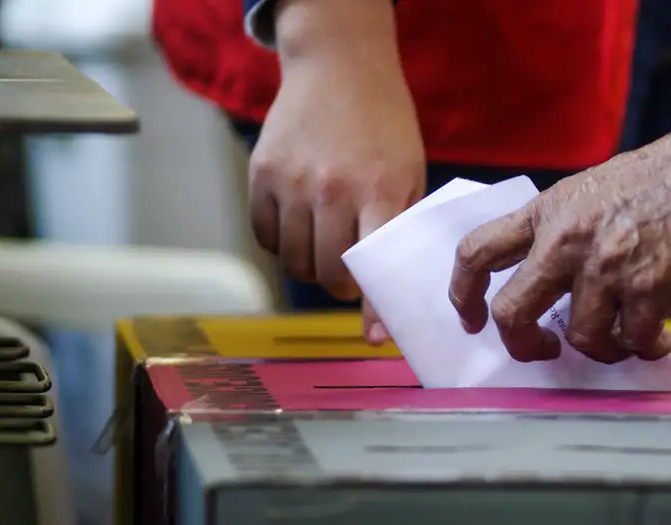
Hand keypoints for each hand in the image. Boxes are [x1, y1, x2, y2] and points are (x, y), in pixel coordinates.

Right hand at [249, 0, 423, 344]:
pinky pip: (265, 236)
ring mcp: (292, 182)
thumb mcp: (409, 171)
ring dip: (310, 267)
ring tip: (326, 246)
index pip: (375, 264)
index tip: (374, 339)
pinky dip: (281, 242)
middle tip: (351, 275)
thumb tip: (395, 287)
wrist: (339, 67)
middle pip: (327, 274)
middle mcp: (332, 189)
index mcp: (379, 189)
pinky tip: (300, 223)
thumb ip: (398, 224)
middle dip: (342, 286)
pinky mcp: (261, 173)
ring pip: (293, 262)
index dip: (374, 307)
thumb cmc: (384, 125)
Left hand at [449, 114, 670, 363]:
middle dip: (521, 345)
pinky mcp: (650, 286)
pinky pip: (633, 340)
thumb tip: (561, 284)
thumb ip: (571, 230)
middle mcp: (569, 237)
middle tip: (544, 351)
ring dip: (603, 350)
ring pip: (579, 336)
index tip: (472, 319)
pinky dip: (645, 347)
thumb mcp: (600, 188)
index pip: (478, 251)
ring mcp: (608, 264)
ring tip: (626, 340)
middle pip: (511, 310)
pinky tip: (660, 338)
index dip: (463, 293)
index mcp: (551, 209)